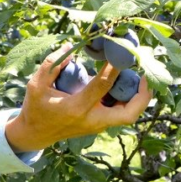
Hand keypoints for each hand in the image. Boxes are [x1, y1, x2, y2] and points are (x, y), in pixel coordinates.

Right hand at [5, 44, 151, 152]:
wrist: (35, 134)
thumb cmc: (35, 108)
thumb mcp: (36, 85)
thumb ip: (52, 64)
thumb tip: (70, 47)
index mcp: (77, 108)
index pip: (103, 85)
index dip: (115, 66)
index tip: (122, 51)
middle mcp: (92, 119)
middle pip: (129, 114)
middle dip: (143, 95)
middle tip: (145, 75)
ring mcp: (98, 125)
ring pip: (128, 115)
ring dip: (137, 97)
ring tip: (137, 75)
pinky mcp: (99, 125)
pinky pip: (120, 113)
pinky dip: (126, 99)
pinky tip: (123, 83)